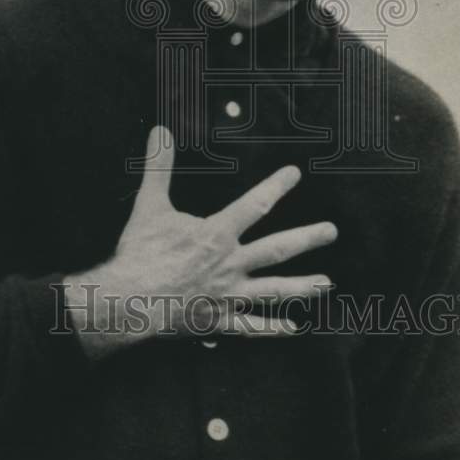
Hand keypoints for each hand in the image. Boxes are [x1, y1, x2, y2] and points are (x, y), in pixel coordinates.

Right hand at [63, 126, 336, 359]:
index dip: (276, 187)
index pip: (253, 205)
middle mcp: (230, 264)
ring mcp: (227, 295)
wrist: (128, 300)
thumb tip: (159, 132)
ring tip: (326, 284)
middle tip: (331, 231)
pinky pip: (251, 326)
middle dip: (306, 238)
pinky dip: (272, 327)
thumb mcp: (149, 204)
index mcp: (216, 235)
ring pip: (273, 290)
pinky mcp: (218, 320)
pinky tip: (293, 327)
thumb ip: (159, 167)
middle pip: (276, 249)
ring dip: (302, 287)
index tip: (294, 174)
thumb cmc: (140, 253)